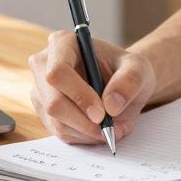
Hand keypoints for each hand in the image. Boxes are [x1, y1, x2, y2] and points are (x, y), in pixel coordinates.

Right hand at [27, 30, 156, 144]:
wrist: (121, 83)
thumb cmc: (126, 70)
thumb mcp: (138, 69)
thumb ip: (129, 82)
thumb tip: (111, 106)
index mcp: (63, 43)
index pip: (58, 72)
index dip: (78, 95)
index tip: (101, 113)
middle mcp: (44, 65)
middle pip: (52, 102)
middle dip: (83, 122)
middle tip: (109, 129)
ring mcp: (42, 90)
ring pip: (57, 122)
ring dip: (87, 132)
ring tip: (114, 128)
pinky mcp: (45, 112)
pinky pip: (61, 132)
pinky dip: (84, 137)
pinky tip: (101, 129)